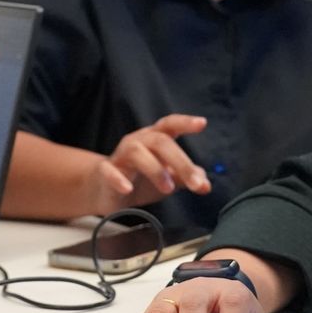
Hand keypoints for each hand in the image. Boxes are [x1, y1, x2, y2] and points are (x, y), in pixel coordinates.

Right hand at [89, 114, 210, 211]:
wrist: (106, 190)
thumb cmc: (140, 178)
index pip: (170, 124)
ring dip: (155, 170)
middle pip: (160, 142)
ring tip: (169, 189)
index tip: (202, 123)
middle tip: (196, 184)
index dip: (185, 122)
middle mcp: (139, 141)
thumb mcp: (168, 177)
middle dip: (181, 162)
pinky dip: (118, 179)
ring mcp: (120, 155)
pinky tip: (127, 188)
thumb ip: (186, 178)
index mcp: (155, 139)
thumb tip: (206, 185)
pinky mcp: (105, 171)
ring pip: (137, 152)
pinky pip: (109, 171)